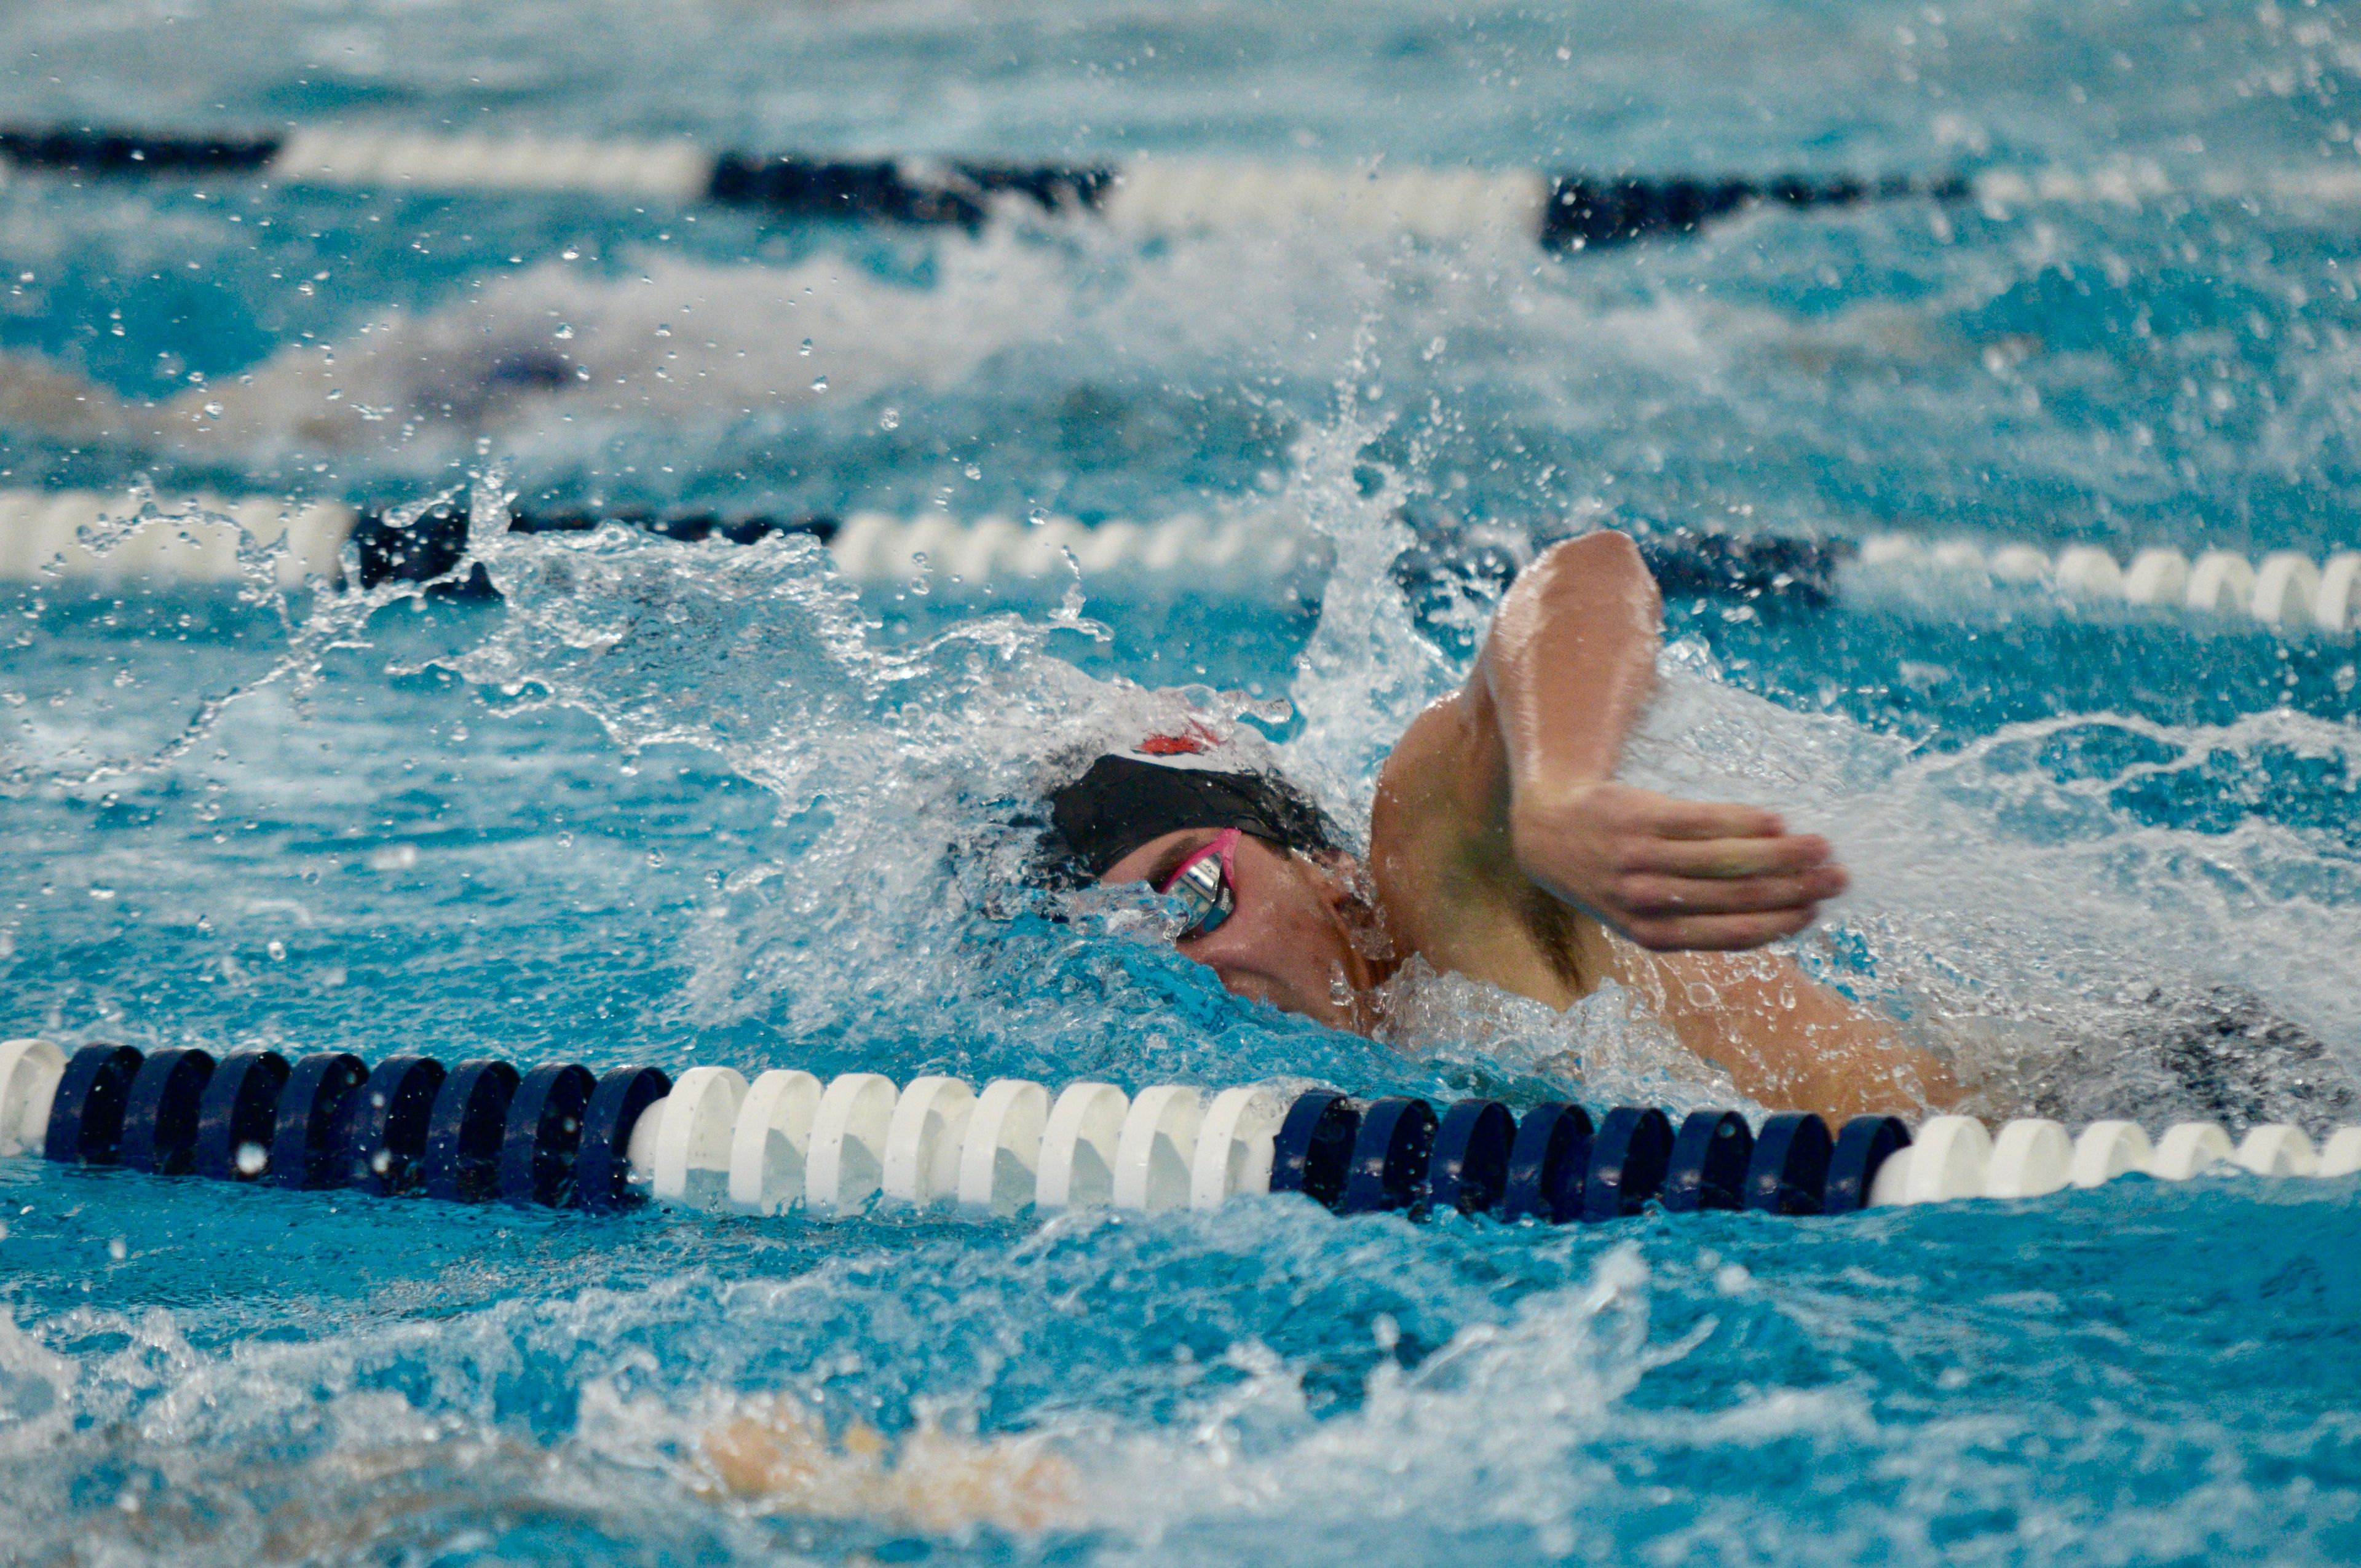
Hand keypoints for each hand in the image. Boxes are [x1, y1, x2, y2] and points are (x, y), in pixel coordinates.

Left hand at [1508, 781, 1847, 950]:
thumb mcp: (1639, 915)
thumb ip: (1694, 920)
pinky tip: (1775, 821)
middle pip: (1739, 895)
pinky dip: (1746, 821)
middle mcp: (1648, 900)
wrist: (1548, 832)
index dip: (1781, 924)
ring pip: (1729, 857)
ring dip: (1784, 852)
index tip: (1817, 912)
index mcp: (1653, 935)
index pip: (1732, 934)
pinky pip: (1706, 820)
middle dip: (1796, 888)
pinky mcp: (1640, 817)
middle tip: (1837, 877)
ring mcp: (1642, 858)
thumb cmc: (1609, 878)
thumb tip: (1772, 916)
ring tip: (1820, 846)